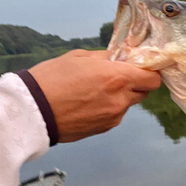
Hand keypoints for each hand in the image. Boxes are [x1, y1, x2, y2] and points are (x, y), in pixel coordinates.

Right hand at [29, 50, 161, 141]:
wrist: (32, 112)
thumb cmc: (52, 79)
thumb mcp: (79, 57)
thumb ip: (106, 58)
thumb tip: (120, 58)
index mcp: (118, 78)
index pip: (153, 79)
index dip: (150, 72)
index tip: (141, 68)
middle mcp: (121, 99)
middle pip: (144, 92)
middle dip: (137, 83)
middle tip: (119, 76)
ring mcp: (114, 117)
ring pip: (129, 103)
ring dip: (122, 96)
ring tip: (98, 90)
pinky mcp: (104, 128)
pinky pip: (116, 115)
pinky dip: (110, 108)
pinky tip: (90, 103)